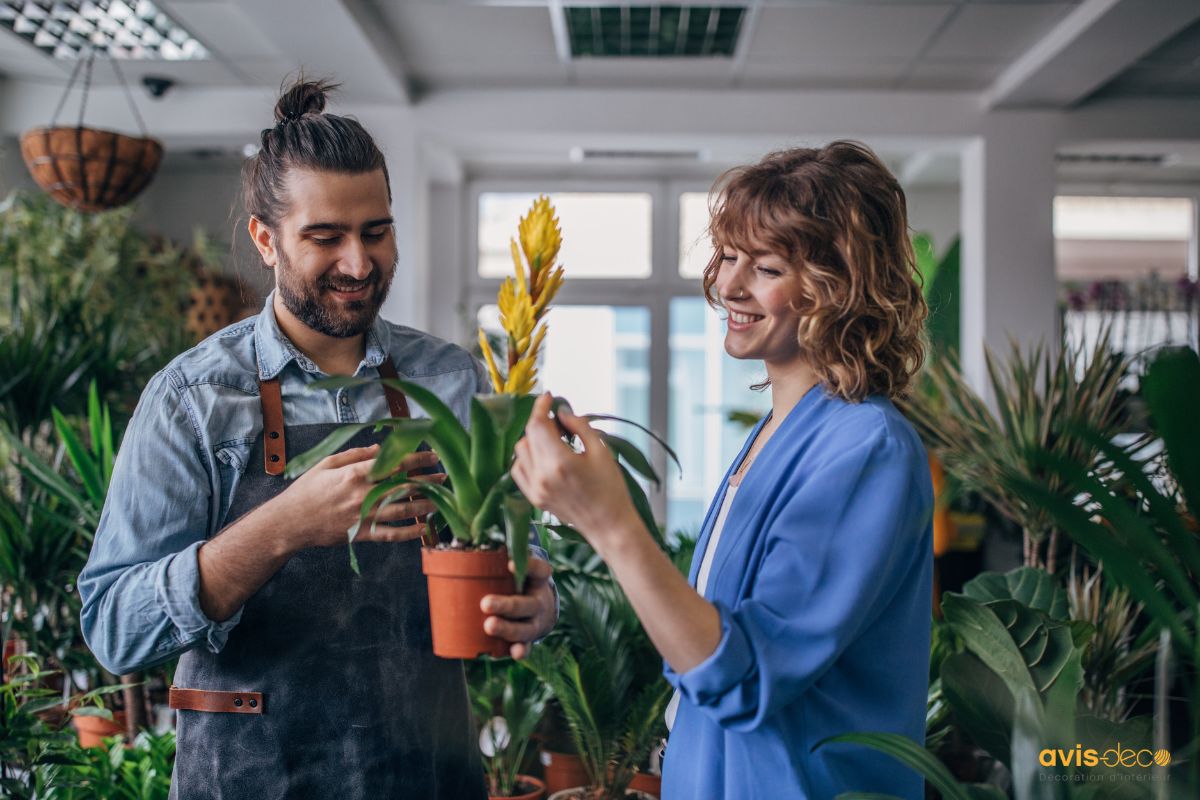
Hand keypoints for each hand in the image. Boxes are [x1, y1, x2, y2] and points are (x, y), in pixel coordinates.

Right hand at [279, 445, 444, 550]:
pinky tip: (425, 529)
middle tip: (445, 477)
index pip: (392, 463)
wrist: (290, 522)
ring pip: (402, 510)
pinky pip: (391, 534)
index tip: (432, 455)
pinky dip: (410, 533)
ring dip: (425, 505)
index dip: (416, 458)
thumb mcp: (327, 464)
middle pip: (403, 486)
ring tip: (442, 500)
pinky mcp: (361, 534)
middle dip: (427, 481)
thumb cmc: (307, 490)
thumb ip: (355, 455)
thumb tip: (381, 448)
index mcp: (354, 474)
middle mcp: (362, 495)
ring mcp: (363, 516)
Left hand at [480, 556, 555, 659]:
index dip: (528, 566)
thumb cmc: (517, 584)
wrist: (541, 609)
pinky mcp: (531, 638)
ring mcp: (536, 622)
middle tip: (485, 603)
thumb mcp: (516, 570)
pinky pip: (527, 645)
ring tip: (489, 626)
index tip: (509, 564)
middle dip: (506, 605)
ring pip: (525, 628)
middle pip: (526, 604)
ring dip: (508, 629)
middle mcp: (539, 601)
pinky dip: (520, 650)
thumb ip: (498, 559)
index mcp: (537, 580)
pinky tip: (514, 652)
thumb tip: (461, 545)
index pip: (539, 570)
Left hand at [511, 393, 639, 549]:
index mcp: (559, 463)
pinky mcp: (533, 498)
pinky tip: (545, 457)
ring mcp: (534, 489)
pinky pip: (518, 469)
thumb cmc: (611, 490)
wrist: (609, 526)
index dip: (541, 406)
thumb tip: (562, 411)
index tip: (548, 397)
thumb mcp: (601, 451)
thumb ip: (579, 426)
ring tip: (555, 441)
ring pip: (520, 451)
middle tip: (561, 424)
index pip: (537, 425)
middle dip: (541, 423)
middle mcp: (541, 476)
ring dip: (533, 439)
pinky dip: (527, 457)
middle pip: (528, 436)